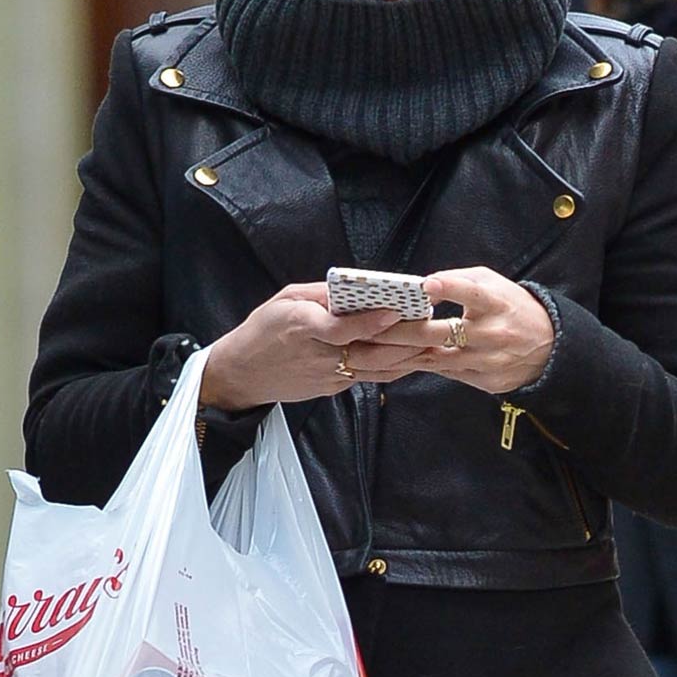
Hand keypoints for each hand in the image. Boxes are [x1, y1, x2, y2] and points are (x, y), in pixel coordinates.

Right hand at [200, 283, 412, 408]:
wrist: (243, 374)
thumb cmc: (262, 329)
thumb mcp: (284, 300)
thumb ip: (320, 295)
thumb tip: (355, 288)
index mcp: (302, 328)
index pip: (342, 329)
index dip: (371, 322)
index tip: (396, 311)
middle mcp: (319, 356)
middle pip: (370, 352)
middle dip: (404, 340)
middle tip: (433, 325)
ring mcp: (328, 377)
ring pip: (376, 369)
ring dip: (407, 357)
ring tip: (434, 341)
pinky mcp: (333, 389)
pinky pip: (370, 378)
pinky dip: (394, 368)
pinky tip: (414, 357)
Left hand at [340, 266, 554, 396]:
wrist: (548, 348)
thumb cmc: (512, 307)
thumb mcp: (492, 283)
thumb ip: (458, 281)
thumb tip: (419, 288)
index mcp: (495, 303)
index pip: (469, 293)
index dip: (449, 288)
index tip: (426, 285)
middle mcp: (489, 334)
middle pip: (435, 334)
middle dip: (396, 332)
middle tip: (363, 329)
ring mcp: (483, 361)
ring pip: (431, 359)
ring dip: (395, 356)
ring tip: (361, 353)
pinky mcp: (480, 380)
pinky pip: (439, 372)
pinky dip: (413, 367)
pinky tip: (385, 367)